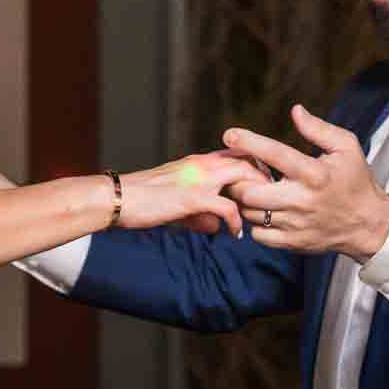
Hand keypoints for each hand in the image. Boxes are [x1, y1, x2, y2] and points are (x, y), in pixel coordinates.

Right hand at [115, 152, 254, 236]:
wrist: (117, 197)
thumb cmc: (140, 200)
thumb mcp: (174, 198)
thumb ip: (198, 208)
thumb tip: (215, 225)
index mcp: (197, 161)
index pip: (238, 154)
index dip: (256, 168)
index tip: (264, 187)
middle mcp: (202, 164)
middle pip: (248, 162)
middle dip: (264, 181)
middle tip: (271, 202)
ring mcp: (199, 179)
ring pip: (244, 180)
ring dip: (256, 199)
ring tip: (261, 216)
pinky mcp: (193, 197)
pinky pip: (228, 208)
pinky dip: (237, 222)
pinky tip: (236, 234)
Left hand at [220, 105, 388, 258]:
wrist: (369, 224)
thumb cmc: (355, 180)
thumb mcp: (346, 147)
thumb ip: (319, 129)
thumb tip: (295, 111)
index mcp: (315, 173)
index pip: (275, 154)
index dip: (249, 142)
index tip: (229, 134)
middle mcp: (302, 200)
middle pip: (250, 191)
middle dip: (238, 179)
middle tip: (239, 171)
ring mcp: (296, 224)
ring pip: (250, 213)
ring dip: (244, 199)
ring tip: (251, 188)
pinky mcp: (293, 242)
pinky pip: (258, 234)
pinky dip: (254, 222)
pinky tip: (263, 210)